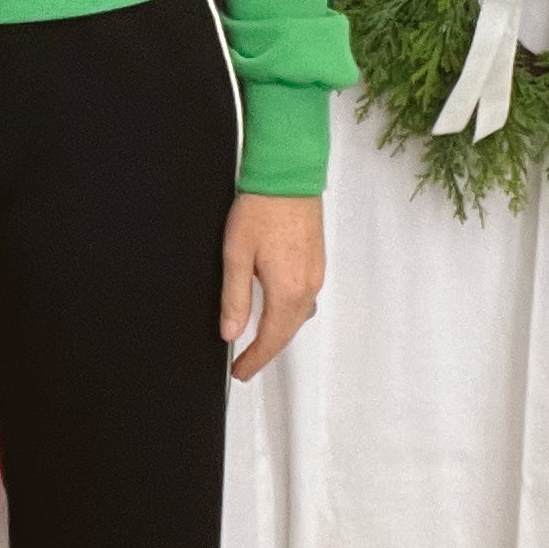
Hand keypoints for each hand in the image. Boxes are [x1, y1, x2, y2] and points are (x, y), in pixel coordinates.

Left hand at [219, 193, 325, 379]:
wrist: (288, 174)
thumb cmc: (261, 208)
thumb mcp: (236, 255)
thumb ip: (235, 298)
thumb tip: (231, 333)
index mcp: (287, 290)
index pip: (271, 338)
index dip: (255, 360)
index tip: (239, 373)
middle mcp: (307, 286)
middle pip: (288, 331)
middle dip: (267, 350)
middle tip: (245, 364)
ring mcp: (316, 273)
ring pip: (298, 315)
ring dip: (279, 332)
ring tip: (258, 341)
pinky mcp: (317, 260)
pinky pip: (305, 298)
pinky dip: (289, 312)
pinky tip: (275, 308)